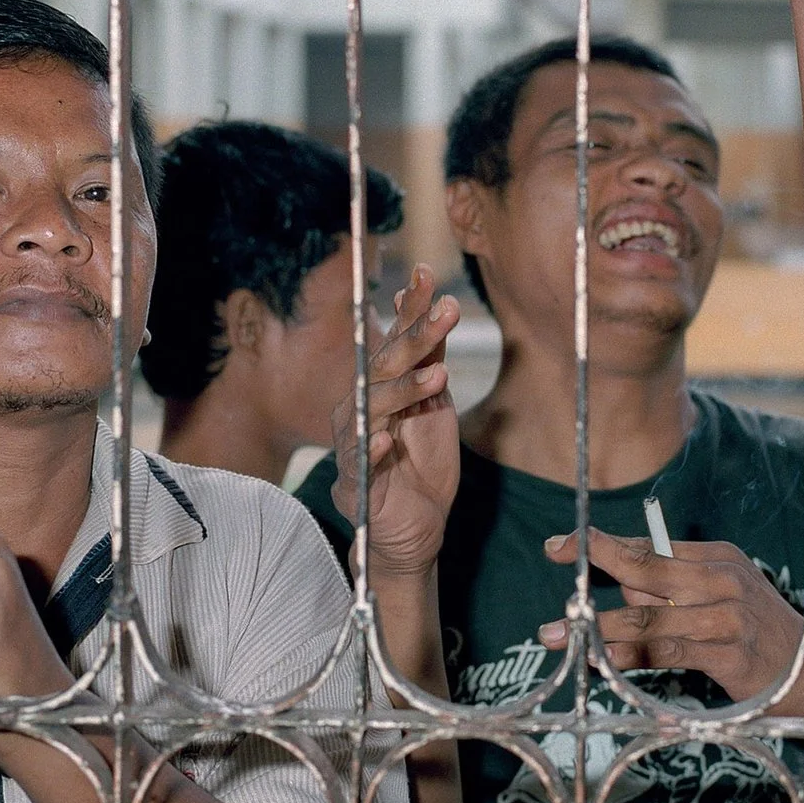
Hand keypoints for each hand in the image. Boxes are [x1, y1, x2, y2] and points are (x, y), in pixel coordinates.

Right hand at [338, 264, 460, 578]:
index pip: (395, 340)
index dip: (411, 309)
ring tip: (436, 378)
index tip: (428, 274)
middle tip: (448, 314)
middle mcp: (362, 408)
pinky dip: (373, 450)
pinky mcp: (355, 483)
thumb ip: (430, 363)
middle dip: (415, 338)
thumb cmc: (422, 464)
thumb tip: (434, 307)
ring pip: (372, 409)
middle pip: (385, 366)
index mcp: (381, 388)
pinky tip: (387, 440)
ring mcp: (355, 444)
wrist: (416, 529)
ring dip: (403, 391)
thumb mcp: (435, 407)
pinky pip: (359, 462)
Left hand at [535, 526, 803, 705]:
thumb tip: (621, 593)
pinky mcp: (732, 653)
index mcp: (719, 557)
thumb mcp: (721, 601)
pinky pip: (668, 652)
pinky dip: (630, 656)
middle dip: (591, 576)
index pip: (649, 547)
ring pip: (649, 618)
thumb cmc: (759, 636)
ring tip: (560, 638)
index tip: (558, 546)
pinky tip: (602, 661)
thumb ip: (673, 594)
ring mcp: (729, 615)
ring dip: (600, 629)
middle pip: (644, 572)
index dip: (601, 546)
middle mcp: (724, 578)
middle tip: (551, 587)